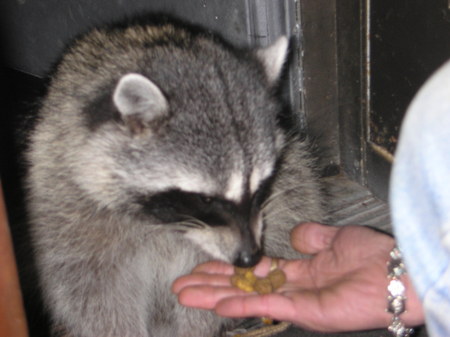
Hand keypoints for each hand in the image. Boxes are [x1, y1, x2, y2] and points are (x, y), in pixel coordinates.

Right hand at [173, 223, 423, 331]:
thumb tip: (294, 236)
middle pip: (242, 286)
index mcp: (300, 271)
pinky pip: (266, 306)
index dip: (229, 270)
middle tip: (182, 284)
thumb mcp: (336, 237)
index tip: (206, 267)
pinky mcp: (305, 311)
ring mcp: (296, 301)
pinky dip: (240, 304)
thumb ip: (312, 236)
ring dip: (215, 296)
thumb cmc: (374, 254)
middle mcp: (293, 287)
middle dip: (211, 285)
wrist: (399, 271)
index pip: (254, 271)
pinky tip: (216, 303)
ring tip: (186, 294)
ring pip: (247, 298)